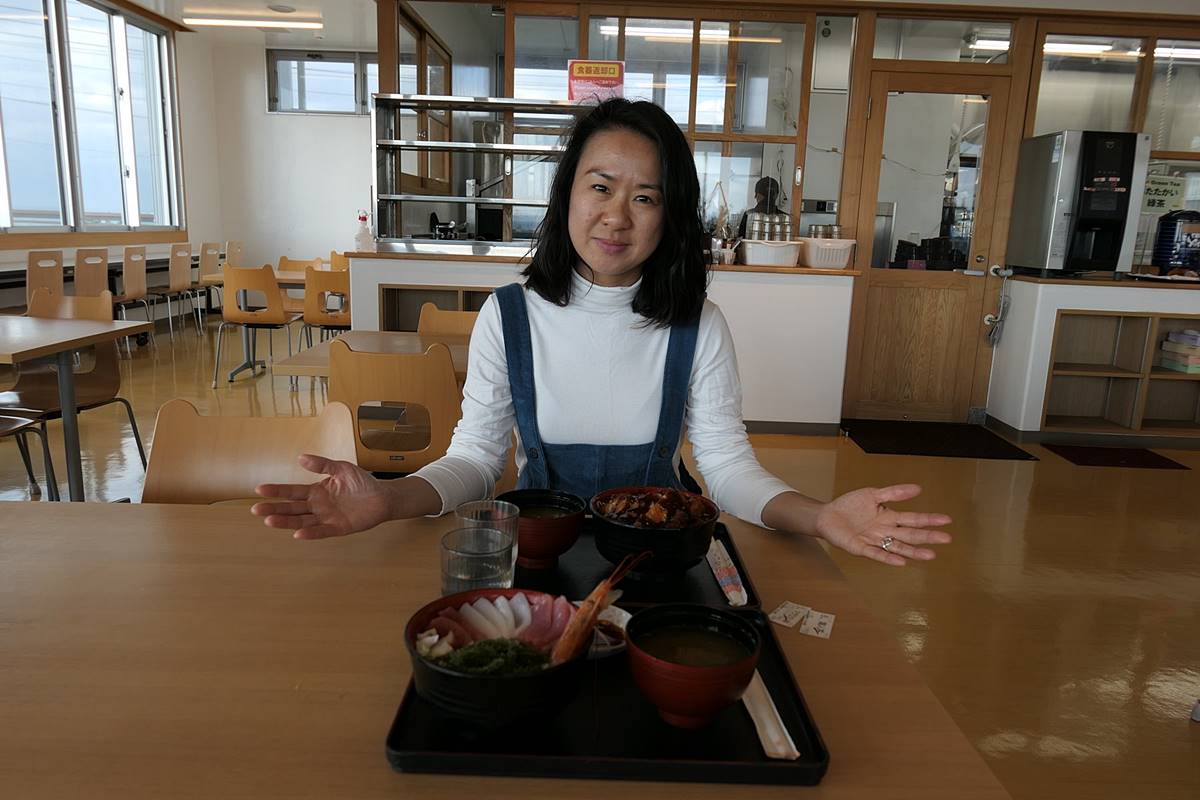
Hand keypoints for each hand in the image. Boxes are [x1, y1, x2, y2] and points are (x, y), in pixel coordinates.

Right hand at [252, 454, 395, 538]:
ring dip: (286, 522)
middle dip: (274, 509)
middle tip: (256, 510)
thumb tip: (301, 458)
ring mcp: (326, 518)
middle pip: (292, 509)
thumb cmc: (362, 482)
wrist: (383, 496)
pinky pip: (321, 531)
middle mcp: (318, 506)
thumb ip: (322, 465)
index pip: (292, 492)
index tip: (259, 489)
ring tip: (269, 521)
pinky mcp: (339, 528)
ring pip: (302, 521)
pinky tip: (298, 534)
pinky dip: (310, 533)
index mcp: (316, 491)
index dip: (277, 491)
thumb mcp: (341, 468)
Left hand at [815, 484, 951, 566]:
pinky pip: (876, 554)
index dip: (929, 520)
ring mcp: (874, 541)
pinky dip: (888, 558)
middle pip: (910, 535)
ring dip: (913, 552)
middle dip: (927, 537)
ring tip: (930, 555)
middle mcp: (886, 531)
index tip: (947, 520)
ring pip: (897, 547)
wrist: (827, 515)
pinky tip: (901, 562)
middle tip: (947, 539)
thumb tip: (918, 488)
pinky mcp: (861, 548)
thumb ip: (894, 493)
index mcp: (889, 517)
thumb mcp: (873, 494)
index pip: (913, 519)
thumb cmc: (850, 505)